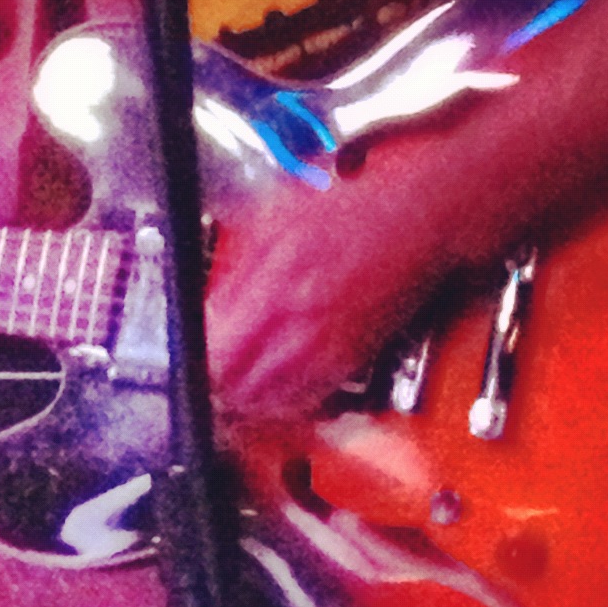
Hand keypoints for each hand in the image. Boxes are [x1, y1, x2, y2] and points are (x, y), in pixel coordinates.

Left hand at [205, 156, 447, 422]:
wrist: (424, 214)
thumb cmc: (355, 203)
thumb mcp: (274, 218)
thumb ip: (234, 266)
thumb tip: (205, 305)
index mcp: (275, 285)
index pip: (214, 351)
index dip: (192, 364)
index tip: (182, 361)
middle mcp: (301, 324)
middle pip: (236, 386)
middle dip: (212, 387)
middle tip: (201, 380)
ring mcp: (329, 346)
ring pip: (269, 401)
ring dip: (244, 401)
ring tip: (229, 393)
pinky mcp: (353, 358)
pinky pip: (307, 400)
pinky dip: (282, 402)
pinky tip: (271, 393)